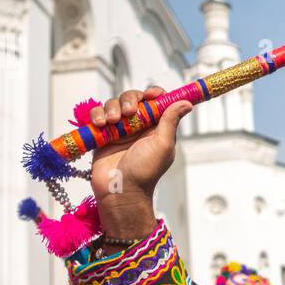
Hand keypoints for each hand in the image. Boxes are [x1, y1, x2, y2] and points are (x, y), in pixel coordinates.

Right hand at [88, 87, 192, 238]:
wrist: (120, 190)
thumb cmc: (145, 172)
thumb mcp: (163, 145)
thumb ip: (171, 121)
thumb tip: (187, 103)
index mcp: (156, 127)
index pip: (156, 102)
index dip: (153, 94)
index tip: (150, 95)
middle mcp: (138, 126)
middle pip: (132, 98)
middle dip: (129, 99)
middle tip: (127, 112)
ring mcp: (119, 130)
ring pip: (113, 104)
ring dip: (111, 108)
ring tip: (112, 122)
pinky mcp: (102, 135)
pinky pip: (98, 115)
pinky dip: (97, 115)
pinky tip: (100, 124)